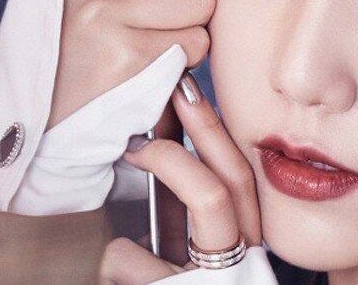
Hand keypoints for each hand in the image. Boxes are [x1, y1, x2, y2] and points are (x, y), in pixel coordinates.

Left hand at [98, 77, 263, 283]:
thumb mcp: (186, 248)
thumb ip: (184, 205)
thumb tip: (162, 138)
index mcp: (243, 243)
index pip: (242, 176)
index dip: (215, 130)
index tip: (186, 91)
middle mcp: (241, 260)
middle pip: (233, 179)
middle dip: (202, 129)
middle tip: (167, 95)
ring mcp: (217, 279)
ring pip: (211, 203)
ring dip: (171, 170)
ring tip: (134, 156)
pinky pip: (142, 260)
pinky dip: (121, 259)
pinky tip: (114, 265)